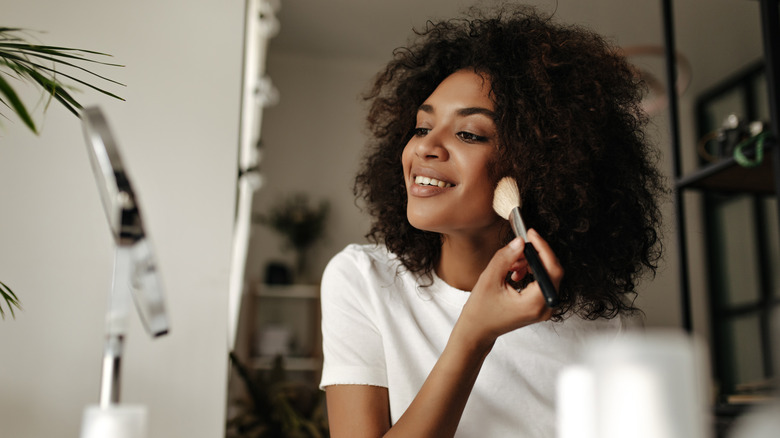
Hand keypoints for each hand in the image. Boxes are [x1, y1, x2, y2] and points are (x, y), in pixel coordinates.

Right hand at [456, 229, 562, 345]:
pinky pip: (542, 282)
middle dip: (534, 256)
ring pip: (546, 276)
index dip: (543, 248)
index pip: (551, 270)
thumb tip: (520, 242)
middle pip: (551, 272)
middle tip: (517, 248)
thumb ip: (506, 258)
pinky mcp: (539, 306)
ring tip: (511, 265)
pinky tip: (514, 273)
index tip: (531, 234)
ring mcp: (544, 308)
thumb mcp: (489, 279)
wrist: (478, 331)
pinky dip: (530, 272)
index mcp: (535, 303)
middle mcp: (545, 308)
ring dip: (530, 264)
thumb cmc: (481, 311)